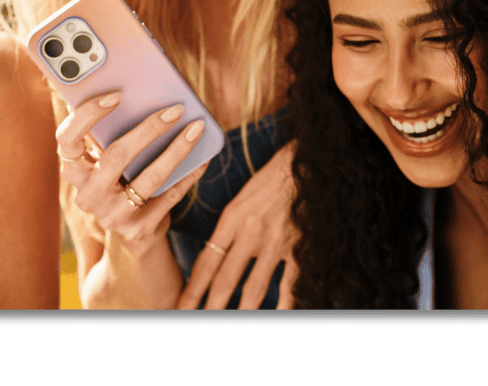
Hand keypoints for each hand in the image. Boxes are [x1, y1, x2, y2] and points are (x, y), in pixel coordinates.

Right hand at [56, 93, 207, 256]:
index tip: (115, 95)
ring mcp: (113, 215)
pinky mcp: (139, 229)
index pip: (67, 139)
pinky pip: (169, 197)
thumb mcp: (104, 156)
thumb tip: (130, 88)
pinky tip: (203, 157)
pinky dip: (188, 174)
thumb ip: (107, 130)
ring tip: (196, 129)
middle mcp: (88, 195)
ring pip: (148, 179)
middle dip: (149, 130)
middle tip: (175, 110)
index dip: (87, 115)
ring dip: (176, 151)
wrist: (132, 228)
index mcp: (73, 169)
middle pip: (116, 157)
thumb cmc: (118, 176)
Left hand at [176, 143, 296, 309]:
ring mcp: (275, 242)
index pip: (206, 261)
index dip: (193, 288)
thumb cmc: (271, 179)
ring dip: (242, 311)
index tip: (181, 306)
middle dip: (211, 306)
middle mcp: (250, 233)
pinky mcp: (299, 246)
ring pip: (255, 286)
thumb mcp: (241, 198)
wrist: (306, 162)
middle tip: (197, 323)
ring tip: (232, 326)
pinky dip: (285, 303)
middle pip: (226, 279)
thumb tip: (214, 254)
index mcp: (232, 218)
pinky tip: (279, 317)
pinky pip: (290, 282)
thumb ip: (228, 227)